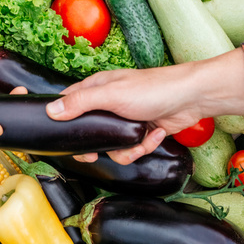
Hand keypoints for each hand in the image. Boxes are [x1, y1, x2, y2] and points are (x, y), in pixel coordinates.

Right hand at [45, 48, 243, 163]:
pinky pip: (132, 149)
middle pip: (89, 133)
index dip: (62, 121)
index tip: (63, 138)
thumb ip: (81, 103)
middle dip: (95, 147)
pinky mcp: (141, 131)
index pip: (69, 104)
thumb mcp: (112, 95)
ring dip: (126, 150)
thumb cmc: (153, 89)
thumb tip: (51, 111)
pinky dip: (144, 146)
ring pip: (111, 147)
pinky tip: (155, 134)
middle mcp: (109, 104)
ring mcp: (125, 119)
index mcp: (98, 89)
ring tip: (140, 139)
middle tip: (95, 154)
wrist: (192, 98)